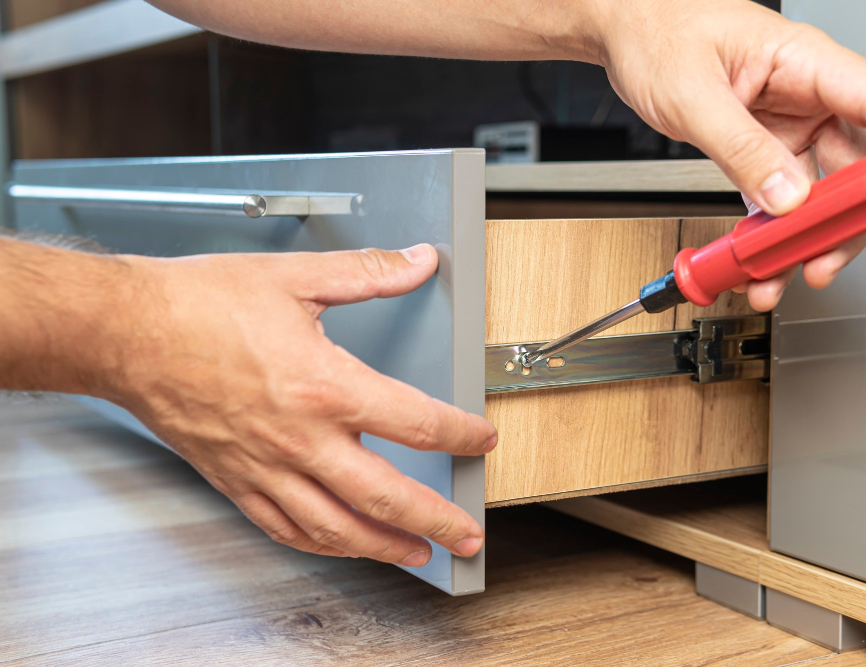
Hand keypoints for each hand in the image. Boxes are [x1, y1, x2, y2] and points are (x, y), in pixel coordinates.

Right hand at [109, 244, 496, 566]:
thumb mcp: (296, 276)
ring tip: (418, 554)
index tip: (479, 440)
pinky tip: (341, 545)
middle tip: (468, 536)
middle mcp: (299, 438)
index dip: (459, 434)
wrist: (126, 332)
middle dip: (437, 521)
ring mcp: (265, 468)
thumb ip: (368, 273)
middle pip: (385, 496)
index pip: (415, 422)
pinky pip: (285, 528)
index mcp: (324, 385)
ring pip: (336, 527)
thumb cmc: (198, 305)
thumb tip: (418, 261)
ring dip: (385, 547)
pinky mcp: (235, 481)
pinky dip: (323, 544)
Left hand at [596, 0, 865, 310]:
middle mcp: (807, 96)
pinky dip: (772, 236)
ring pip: (820, 194)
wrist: (629, 33)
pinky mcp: (762, 151)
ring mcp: (787, 126)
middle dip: (849, 220)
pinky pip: (779, 202)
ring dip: (806, 240)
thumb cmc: (660, 34)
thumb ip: (741, 147)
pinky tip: (760, 261)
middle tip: (824, 258)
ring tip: (780, 274)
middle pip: (858, 165)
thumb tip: (786, 196)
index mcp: (806, 62)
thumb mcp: (694, 93)